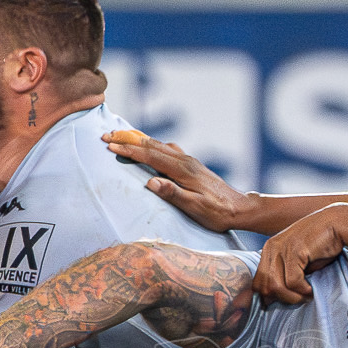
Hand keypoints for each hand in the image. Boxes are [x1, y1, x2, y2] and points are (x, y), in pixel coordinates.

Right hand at [103, 129, 262, 232]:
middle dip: (128, 139)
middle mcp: (185, 161)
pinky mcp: (191, 165)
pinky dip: (152, 144)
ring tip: (121, 136)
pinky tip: (148, 145)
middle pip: (152, 145)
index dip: (129, 150)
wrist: (239, 208)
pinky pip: (166, 149)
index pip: (150, 156)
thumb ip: (173, 193)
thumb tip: (151, 182)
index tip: (110, 145)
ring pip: (159, 144)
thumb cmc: (217, 213)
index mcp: (183, 170)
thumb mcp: (195, 207)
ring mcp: (189, 161)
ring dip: (138, 139)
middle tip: (107, 134)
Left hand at [251, 207, 347, 303]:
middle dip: (281, 299)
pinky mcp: (295, 251)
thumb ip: (285, 275)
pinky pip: (293, 282)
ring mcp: (281, 248)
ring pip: (276, 287)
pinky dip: (303, 290)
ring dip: (292, 297)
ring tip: (306, 296)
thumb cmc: (321, 244)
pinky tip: (311, 289)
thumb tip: (272, 299)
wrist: (338, 223)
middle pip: (263, 287)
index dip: (269, 296)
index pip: (256, 283)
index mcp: (268, 250)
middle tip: (298, 299)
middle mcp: (271, 248)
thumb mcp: (297, 260)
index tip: (287, 299)